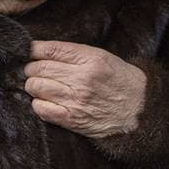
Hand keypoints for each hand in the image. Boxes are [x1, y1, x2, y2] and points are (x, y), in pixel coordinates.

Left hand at [22, 40, 146, 138]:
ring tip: (40, 86)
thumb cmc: (120, 81)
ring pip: (36, 87)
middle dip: (31, 68)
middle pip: (38, 68)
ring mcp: (76, 100)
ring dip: (33, 85)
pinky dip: (38, 104)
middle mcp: (82, 78)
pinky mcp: (72, 119)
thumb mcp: (103, 57)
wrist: (140, 110)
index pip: (51, 49)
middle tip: (34, 71)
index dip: (33, 49)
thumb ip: (74, 54)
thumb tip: (41, 51)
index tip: (28, 51)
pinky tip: (45, 101)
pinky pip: (40, 109)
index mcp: (91, 59)